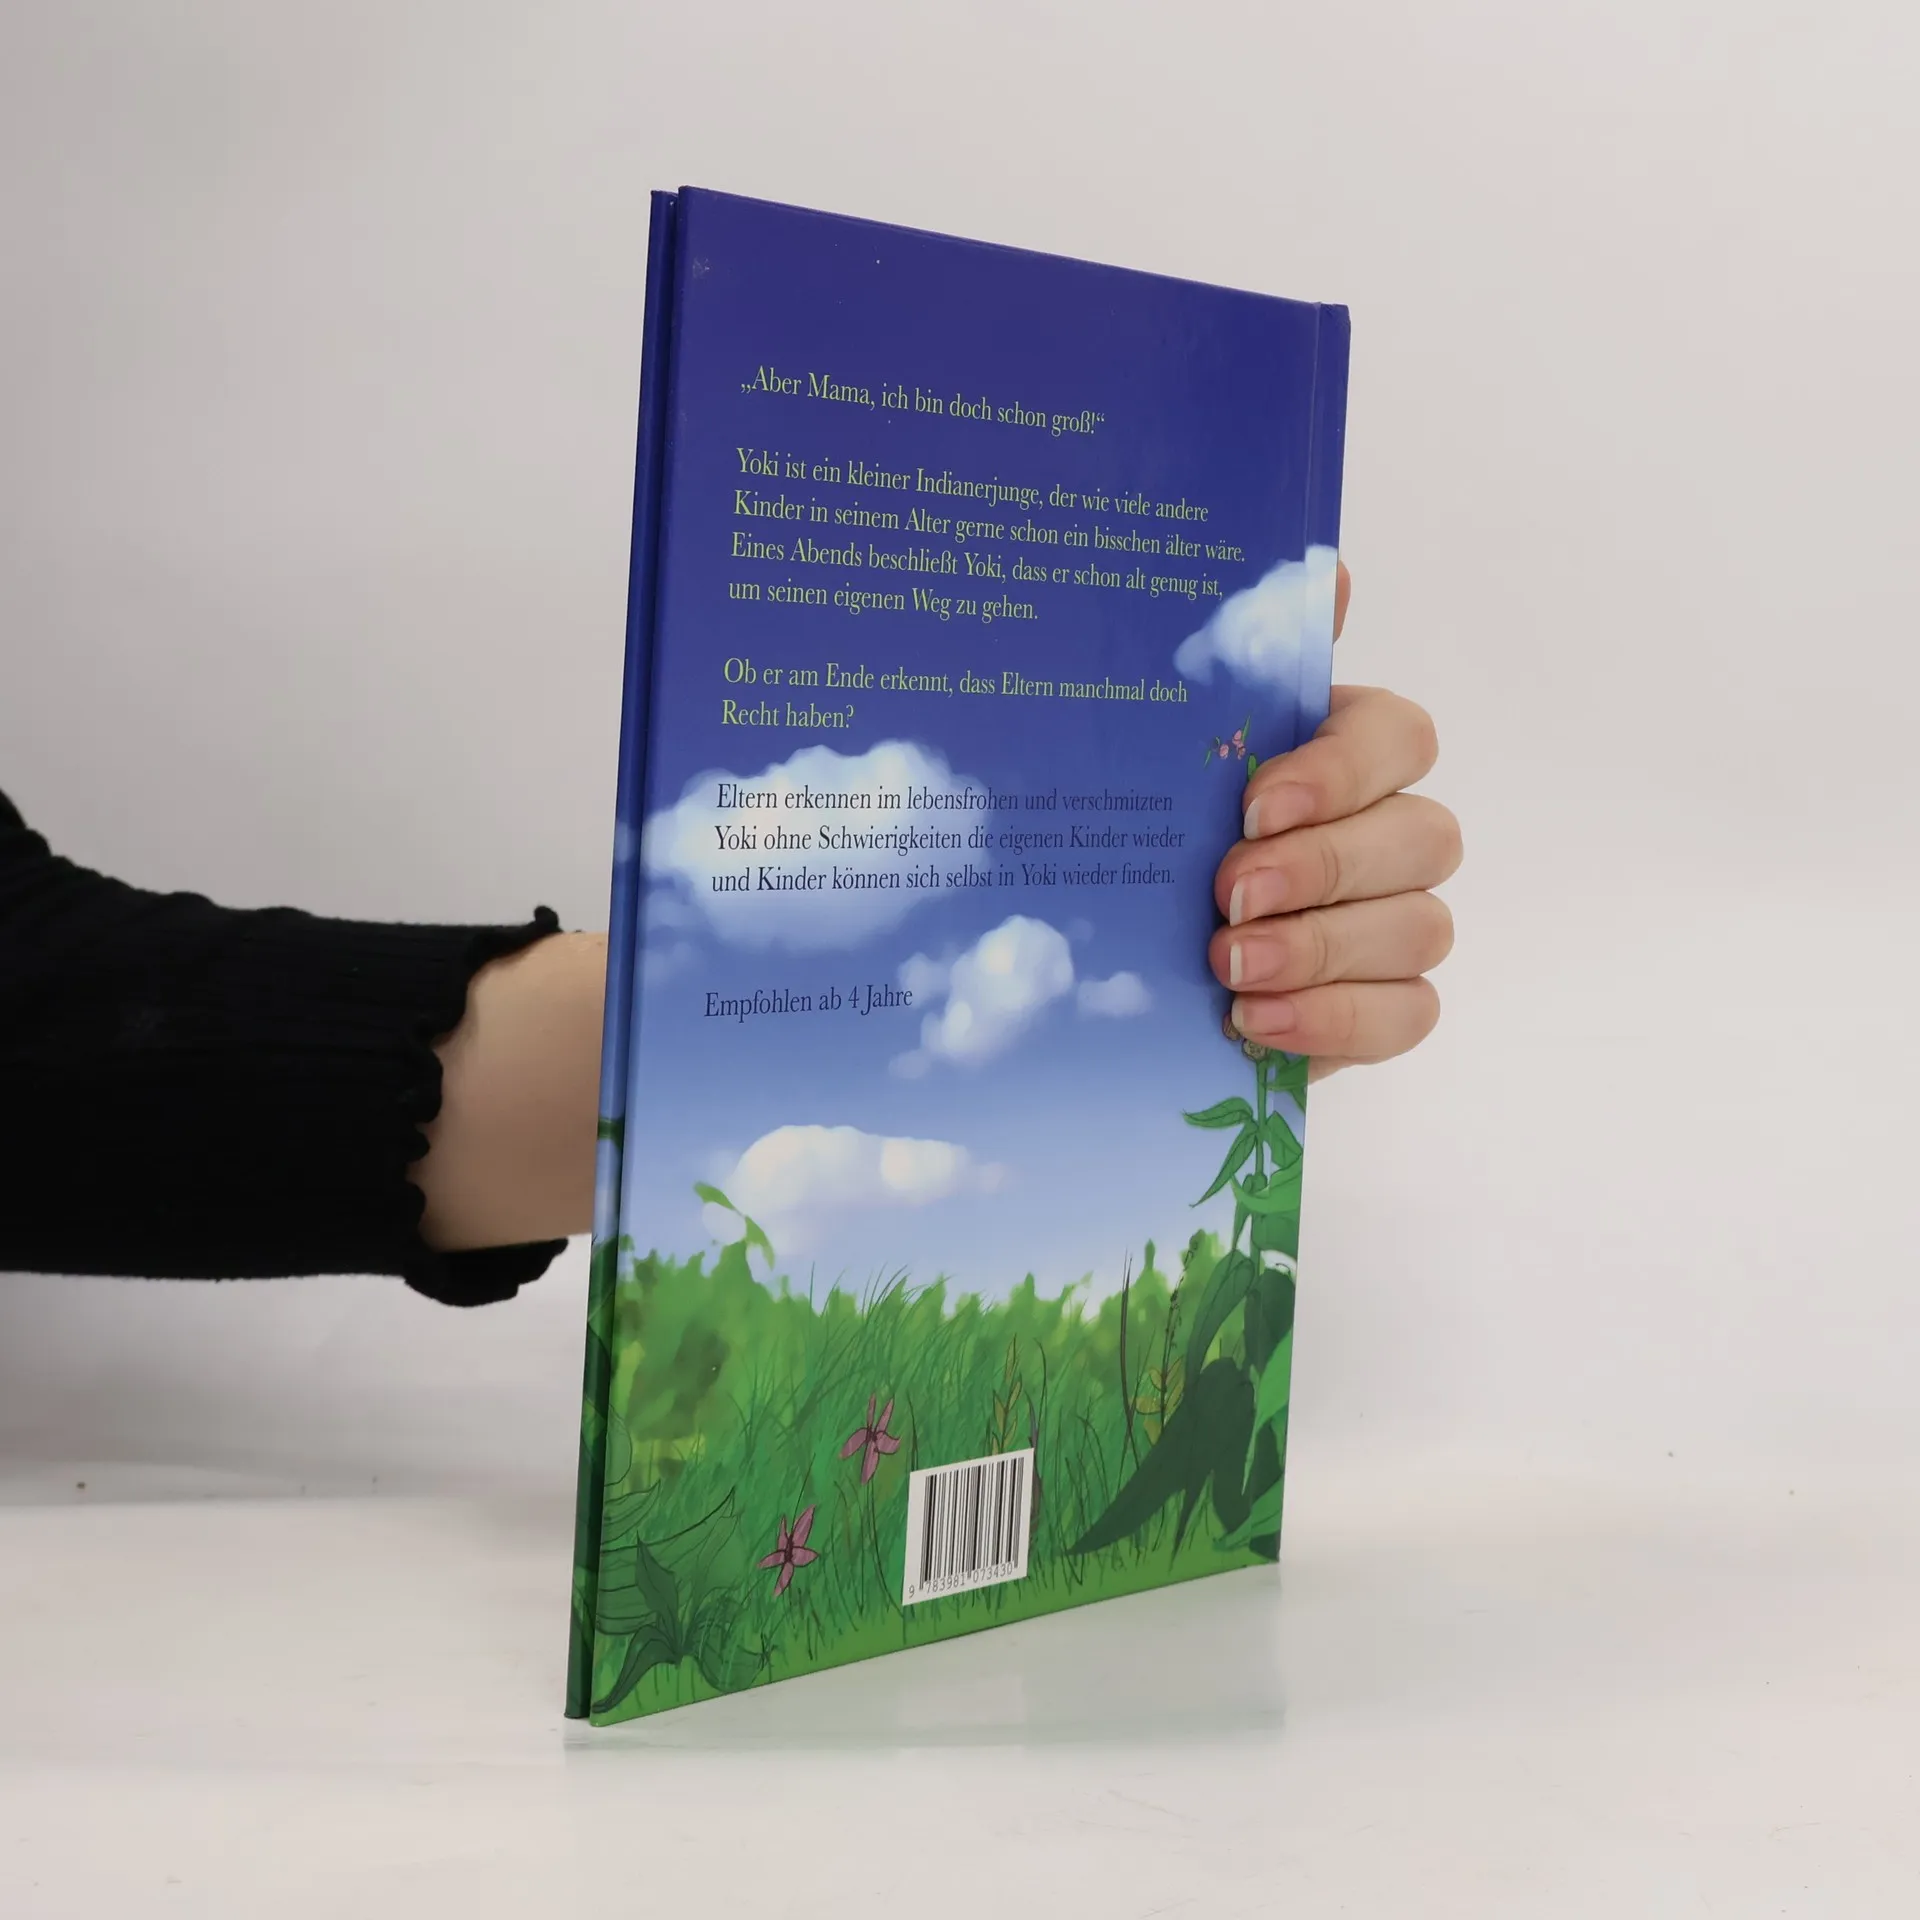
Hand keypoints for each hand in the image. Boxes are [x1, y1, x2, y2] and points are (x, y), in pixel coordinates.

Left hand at [1209, 565, 1459, 1080]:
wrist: (1130, 948)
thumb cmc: (1164, 826)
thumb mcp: (1173, 744)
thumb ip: (1243, 665)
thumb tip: (1323, 571)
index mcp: (1350, 750)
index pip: (1397, 738)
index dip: (1338, 771)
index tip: (1251, 804)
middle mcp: (1392, 829)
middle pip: (1423, 837)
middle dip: (1323, 868)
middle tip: (1228, 895)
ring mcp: (1398, 920)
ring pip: (1421, 928)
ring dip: (1322, 949)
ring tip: (1229, 965)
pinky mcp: (1386, 1003)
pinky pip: (1408, 1013)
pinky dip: (1335, 1019)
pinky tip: (1255, 1019)